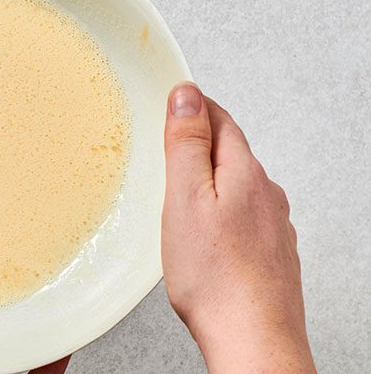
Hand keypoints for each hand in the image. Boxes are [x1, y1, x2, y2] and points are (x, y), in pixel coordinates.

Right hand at [162, 83, 314, 372]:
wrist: (252, 339)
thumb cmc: (215, 278)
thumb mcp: (185, 197)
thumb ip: (186, 143)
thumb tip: (187, 95)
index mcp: (246, 173)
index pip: (220, 118)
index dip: (191, 106)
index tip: (167, 101)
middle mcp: (266, 195)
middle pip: (229, 151)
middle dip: (196, 144)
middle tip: (161, 144)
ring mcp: (273, 227)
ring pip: (236, 186)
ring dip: (208, 180)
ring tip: (174, 191)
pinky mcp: (270, 255)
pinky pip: (241, 218)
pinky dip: (218, 213)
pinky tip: (200, 234)